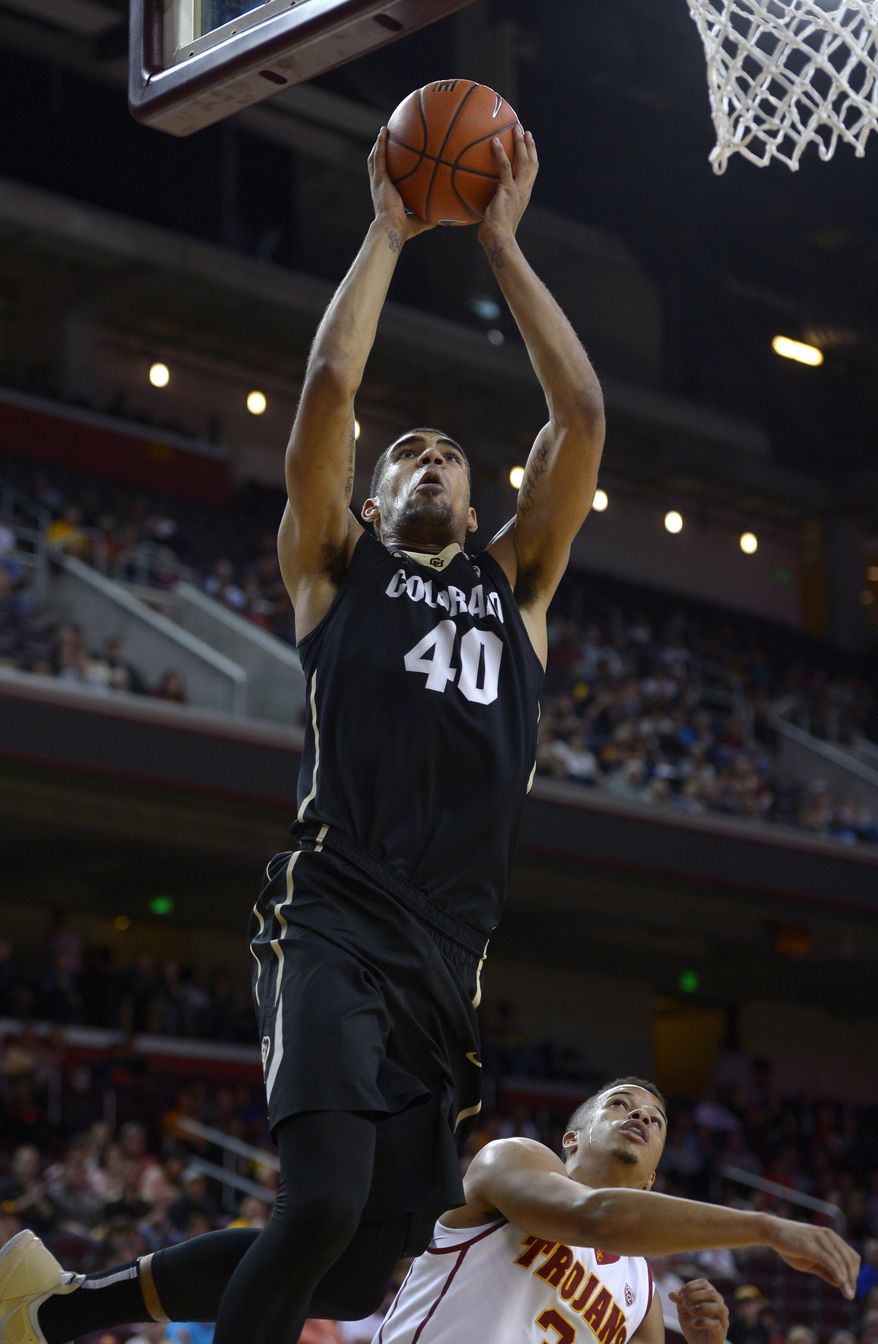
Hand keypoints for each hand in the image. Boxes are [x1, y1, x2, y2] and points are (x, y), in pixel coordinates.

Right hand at [368, 127, 434, 242]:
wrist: (392, 228)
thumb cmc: (404, 229)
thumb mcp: (420, 221)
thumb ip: (431, 217)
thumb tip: (446, 218)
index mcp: (387, 195)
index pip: (386, 179)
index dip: (388, 169)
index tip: (393, 161)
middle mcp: (380, 187)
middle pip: (377, 165)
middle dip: (380, 152)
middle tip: (386, 140)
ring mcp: (378, 181)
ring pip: (374, 158)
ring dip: (378, 144)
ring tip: (384, 131)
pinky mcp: (379, 178)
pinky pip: (379, 156)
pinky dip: (380, 143)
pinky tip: (384, 131)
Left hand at [477, 124, 538, 248]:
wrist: (499, 239)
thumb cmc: (495, 234)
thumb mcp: (496, 216)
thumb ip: (492, 205)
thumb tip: (478, 202)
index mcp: (523, 195)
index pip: (531, 173)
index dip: (532, 157)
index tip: (529, 144)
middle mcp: (524, 190)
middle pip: (531, 163)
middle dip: (529, 145)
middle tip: (524, 130)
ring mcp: (518, 189)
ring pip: (524, 161)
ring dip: (520, 143)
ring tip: (516, 128)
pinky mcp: (507, 190)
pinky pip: (505, 167)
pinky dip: (500, 153)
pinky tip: (494, 142)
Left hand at [670, 1279, 729, 1343]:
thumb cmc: (693, 1324)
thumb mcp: (683, 1310)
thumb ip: (679, 1300)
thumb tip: (671, 1293)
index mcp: (711, 1297)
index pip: (704, 1283)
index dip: (690, 1286)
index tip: (680, 1295)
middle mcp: (720, 1306)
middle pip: (712, 1293)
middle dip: (695, 1296)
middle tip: (684, 1304)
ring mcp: (723, 1321)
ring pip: (720, 1307)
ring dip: (702, 1307)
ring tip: (690, 1312)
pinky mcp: (721, 1334)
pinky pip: (716, 1324)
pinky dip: (702, 1322)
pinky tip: (692, 1323)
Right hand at [766, 1216, 859, 1298]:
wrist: (772, 1231)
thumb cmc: (792, 1246)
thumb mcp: (811, 1260)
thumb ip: (826, 1269)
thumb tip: (841, 1283)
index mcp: (831, 1237)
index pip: (852, 1256)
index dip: (854, 1274)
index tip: (851, 1289)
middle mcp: (829, 1236)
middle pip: (850, 1259)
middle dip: (852, 1279)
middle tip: (850, 1295)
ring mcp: (820, 1239)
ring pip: (841, 1260)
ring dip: (847, 1279)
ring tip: (848, 1294)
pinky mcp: (811, 1244)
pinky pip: (828, 1259)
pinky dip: (837, 1271)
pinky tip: (840, 1282)